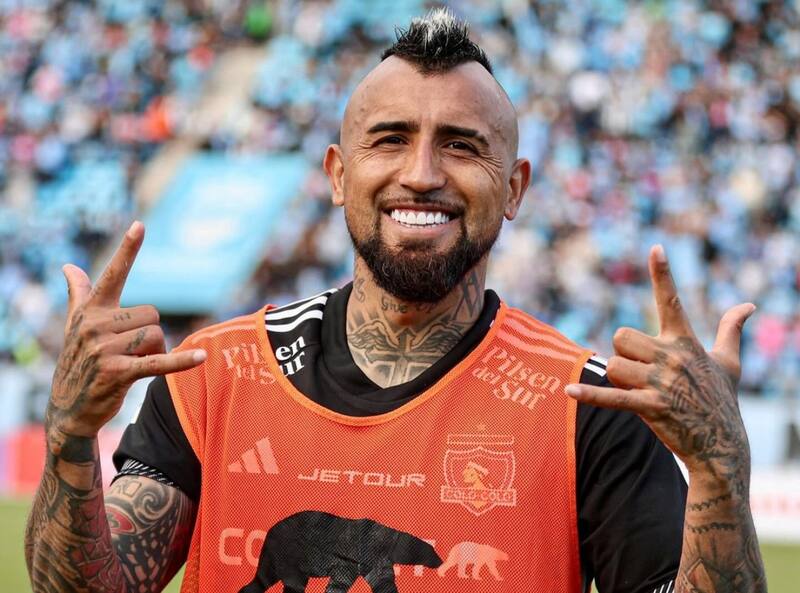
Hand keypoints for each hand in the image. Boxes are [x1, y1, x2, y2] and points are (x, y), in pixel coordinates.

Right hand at [47, 221, 205, 445]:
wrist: (69, 407)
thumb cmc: (79, 360)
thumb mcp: (76, 325)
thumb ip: (78, 293)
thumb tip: (68, 265)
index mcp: (91, 310)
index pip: (113, 274)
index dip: (128, 250)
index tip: (141, 224)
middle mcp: (96, 325)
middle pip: (152, 315)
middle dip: (150, 334)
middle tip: (128, 352)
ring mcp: (105, 349)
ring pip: (157, 336)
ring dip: (154, 352)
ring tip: (131, 364)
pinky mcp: (118, 372)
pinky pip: (158, 362)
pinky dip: (180, 362)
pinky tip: (201, 358)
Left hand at [566, 245, 755, 484]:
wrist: (722, 445)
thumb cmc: (721, 400)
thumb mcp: (729, 362)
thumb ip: (732, 330)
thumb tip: (749, 305)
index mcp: (686, 342)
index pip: (671, 301)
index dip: (663, 274)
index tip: (656, 248)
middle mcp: (672, 357)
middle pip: (620, 337)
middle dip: (623, 355)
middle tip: (642, 374)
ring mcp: (662, 383)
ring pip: (613, 365)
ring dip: (618, 380)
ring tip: (640, 392)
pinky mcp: (652, 407)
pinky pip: (613, 397)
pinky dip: (590, 395)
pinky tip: (569, 392)